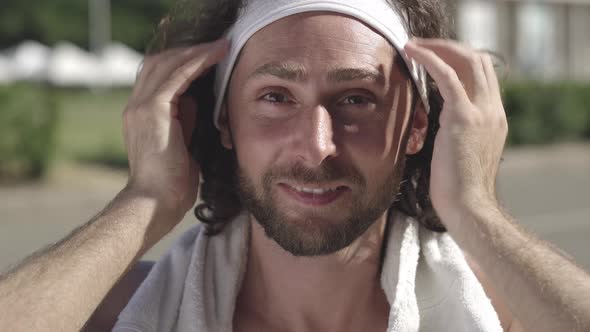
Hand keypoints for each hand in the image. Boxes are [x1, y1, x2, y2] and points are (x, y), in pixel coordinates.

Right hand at [122, 39, 228, 227]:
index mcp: (141, 114)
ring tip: (221, 48)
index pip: (159, 76)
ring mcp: (140, 107)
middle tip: (218, 47)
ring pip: (168, 63)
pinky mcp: (152, 110)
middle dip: (191, 52)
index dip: (184, 62)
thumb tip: (194, 101)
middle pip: (161, 63)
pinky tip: (215, 56)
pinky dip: (197, 62)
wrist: (155, 203)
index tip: (209, 57)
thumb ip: (184, 121)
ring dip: (196, 52)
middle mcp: (136, 106)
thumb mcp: (182, 144)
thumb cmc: (171, 183)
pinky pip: (177, 75)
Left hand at [404, 39, 506, 230]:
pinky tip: (411, 52)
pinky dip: (429, 57)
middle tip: (421, 48)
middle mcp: (493, 111)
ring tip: (412, 46)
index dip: (460, 62)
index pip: (484, 77)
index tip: (434, 60)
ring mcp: (482, 112)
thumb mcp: (461, 156)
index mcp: (495, 120)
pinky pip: (447, 74)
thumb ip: (455, 136)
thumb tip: (435, 130)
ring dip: (438, 47)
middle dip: (450, 49)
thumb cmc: (458, 192)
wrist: (469, 209)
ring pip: (467, 60)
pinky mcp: (463, 116)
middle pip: (479, 61)